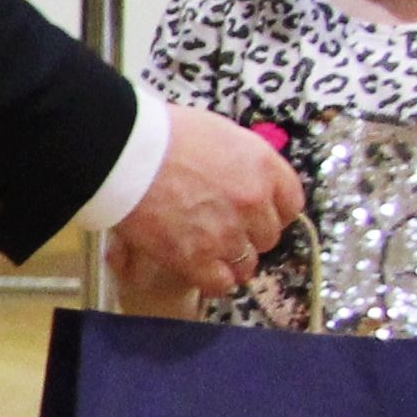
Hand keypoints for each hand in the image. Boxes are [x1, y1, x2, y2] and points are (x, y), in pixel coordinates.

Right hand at [103, 107, 303, 305]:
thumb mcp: (218, 133)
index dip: (273, 211)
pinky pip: (220, 283)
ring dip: (230, 259)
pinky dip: (212, 280)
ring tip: (208, 252)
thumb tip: (240, 176)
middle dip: (249, 235)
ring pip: (246, 263)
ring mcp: (227, 233)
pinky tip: (199, 269)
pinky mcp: (197, 258)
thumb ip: (240, 161)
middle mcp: (253, 202)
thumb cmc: (161, 135)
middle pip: (268, 236)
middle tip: (224, 229)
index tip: (260, 215)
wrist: (125, 152)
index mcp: (263, 167)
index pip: (291, 203)